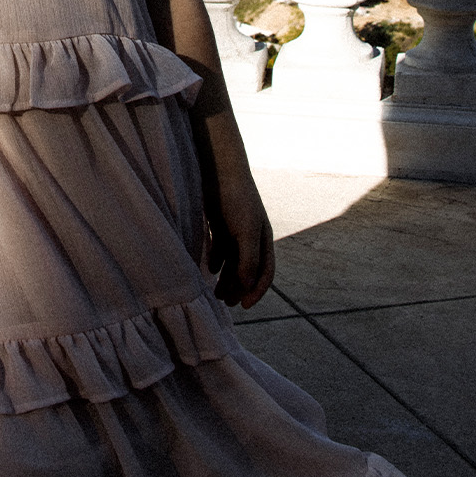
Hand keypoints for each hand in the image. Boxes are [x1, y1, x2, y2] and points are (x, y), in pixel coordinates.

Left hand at [208, 167, 275, 309]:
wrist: (219, 170)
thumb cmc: (237, 200)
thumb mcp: (245, 232)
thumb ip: (248, 260)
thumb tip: (246, 288)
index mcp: (264, 240)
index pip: (266, 273)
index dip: (257, 291)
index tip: (243, 306)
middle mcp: (252, 238)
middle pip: (248, 270)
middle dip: (238, 288)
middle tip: (224, 302)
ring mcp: (236, 231)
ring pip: (234, 262)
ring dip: (226, 278)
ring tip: (214, 292)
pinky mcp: (221, 224)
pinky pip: (221, 250)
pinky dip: (216, 262)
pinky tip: (209, 269)